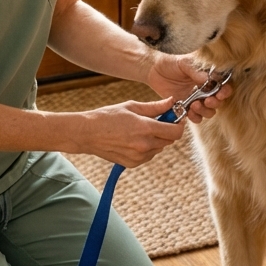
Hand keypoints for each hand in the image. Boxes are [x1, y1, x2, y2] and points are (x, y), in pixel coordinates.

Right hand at [60, 98, 186, 168]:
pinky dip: (146, 147)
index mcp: (146, 128)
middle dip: (167, 130)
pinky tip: (133, 139)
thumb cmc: (108, 116)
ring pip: (159, 148)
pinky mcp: (133, 163)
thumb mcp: (131, 107)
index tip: (175, 118)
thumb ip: (155, 107)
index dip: (178, 124)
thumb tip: (172, 102)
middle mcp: (145, 145)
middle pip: (169, 140)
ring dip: (156, 139)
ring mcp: (139, 156)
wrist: (87, 133)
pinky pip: (148, 155)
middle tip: (156, 121)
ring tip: (140, 129)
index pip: (175, 132)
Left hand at [144, 52, 231, 123]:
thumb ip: (196, 71)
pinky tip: (189, 112)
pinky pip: (196, 117)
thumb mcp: (184, 62)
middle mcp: (205, 88)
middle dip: (215, 103)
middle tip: (207, 101)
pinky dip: (195, 117)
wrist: (153, 68)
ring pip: (209, 111)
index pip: (223, 84)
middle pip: (218, 101)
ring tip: (194, 105)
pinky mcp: (186, 106)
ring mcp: (196, 98)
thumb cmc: (170, 60)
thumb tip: (209, 79)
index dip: (225, 91)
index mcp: (208, 75)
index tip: (220, 94)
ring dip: (205, 111)